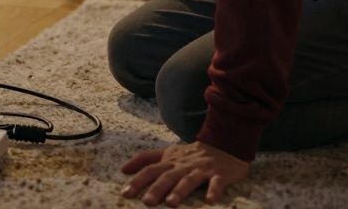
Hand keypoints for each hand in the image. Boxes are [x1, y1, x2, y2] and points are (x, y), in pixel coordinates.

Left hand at [119, 141, 248, 205]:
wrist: (224, 144)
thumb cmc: (192, 154)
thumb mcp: (168, 153)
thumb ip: (146, 159)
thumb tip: (123, 169)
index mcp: (171, 161)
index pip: (151, 169)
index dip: (138, 181)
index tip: (125, 193)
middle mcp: (184, 165)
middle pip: (168, 176)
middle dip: (157, 188)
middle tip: (147, 202)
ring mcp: (202, 169)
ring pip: (189, 180)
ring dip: (180, 191)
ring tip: (171, 203)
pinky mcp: (220, 174)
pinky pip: (217, 182)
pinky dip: (214, 190)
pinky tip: (210, 200)